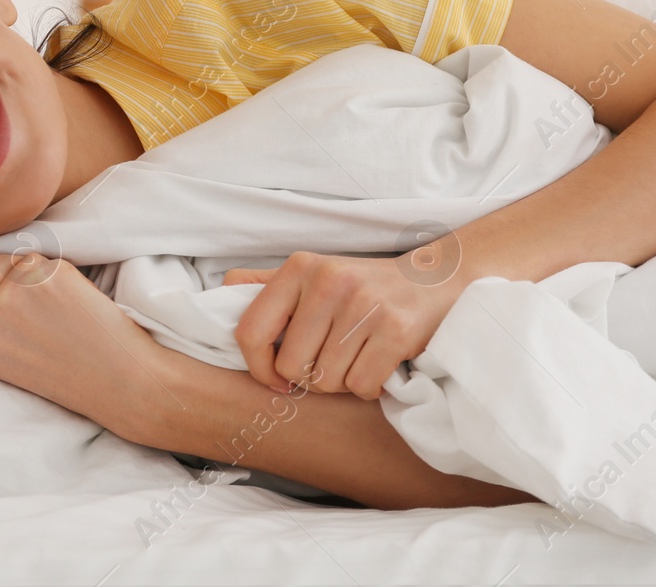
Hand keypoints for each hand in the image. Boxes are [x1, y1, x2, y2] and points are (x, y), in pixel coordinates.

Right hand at [0, 252, 163, 427]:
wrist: (112, 381)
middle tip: (40, 306)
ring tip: (56, 309)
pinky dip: (61, 273)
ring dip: (36, 272)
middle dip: (12, 274)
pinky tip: (73, 303)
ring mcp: (8, 297)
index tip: (9, 290)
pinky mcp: (40, 280)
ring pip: (17, 258)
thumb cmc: (64, 367)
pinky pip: (45, 258)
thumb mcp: (1, 355)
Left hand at [223, 251, 465, 399]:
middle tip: (332, 362)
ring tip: (358, 358)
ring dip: (341, 383)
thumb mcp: (314, 273)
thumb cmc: (364, 285)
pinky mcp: (396, 330)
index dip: (258, 367)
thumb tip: (220, 295)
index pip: (250, 331)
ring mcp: (364, 305)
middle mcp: (328, 281)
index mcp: (299, 267)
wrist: (436, 279)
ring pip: (327, 381)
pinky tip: (379, 365)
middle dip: (310, 378)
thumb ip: (267, 285)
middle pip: (292, 367)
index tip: (276, 378)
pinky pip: (361, 386)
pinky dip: (369, 387)